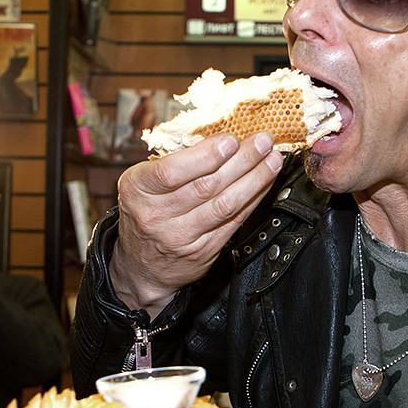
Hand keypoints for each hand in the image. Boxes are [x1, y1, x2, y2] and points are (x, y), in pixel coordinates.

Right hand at [110, 132, 282, 317]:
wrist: (142, 267)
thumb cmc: (144, 213)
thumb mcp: (141, 184)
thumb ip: (173, 163)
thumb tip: (219, 140)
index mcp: (136, 190)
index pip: (171, 171)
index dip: (205, 155)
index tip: (230, 140)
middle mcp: (156, 215)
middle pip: (206, 185)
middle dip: (241, 160)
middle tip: (262, 142)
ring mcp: (180, 236)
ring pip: (225, 204)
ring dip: (254, 179)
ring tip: (271, 161)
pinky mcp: (203, 251)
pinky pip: (234, 221)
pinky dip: (253, 199)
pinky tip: (264, 184)